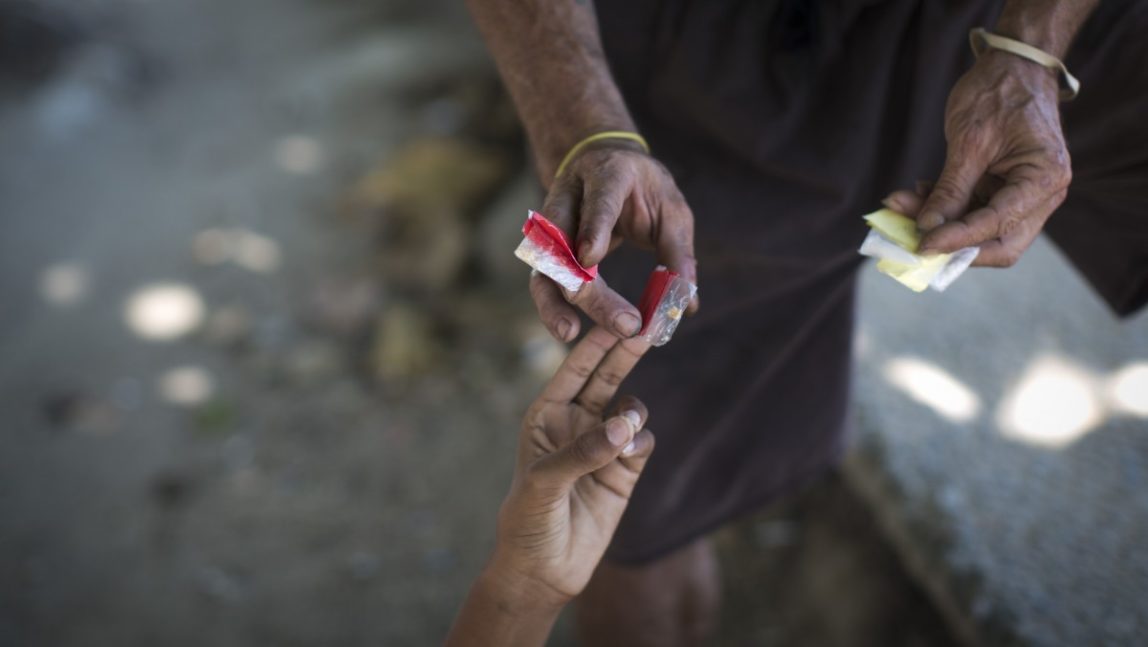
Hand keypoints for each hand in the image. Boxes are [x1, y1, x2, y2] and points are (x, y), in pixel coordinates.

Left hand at [488, 326, 654, 606]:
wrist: (544, 570)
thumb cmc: (527, 521)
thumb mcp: (542, 483)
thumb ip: (580, 453)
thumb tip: (622, 429)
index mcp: (546, 413)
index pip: (574, 369)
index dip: (596, 342)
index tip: (618, 319)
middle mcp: (576, 422)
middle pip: (607, 376)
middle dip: (626, 352)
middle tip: (649, 327)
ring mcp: (602, 444)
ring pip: (629, 407)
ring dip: (631, 412)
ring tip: (621, 436)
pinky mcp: (624, 470)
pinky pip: (642, 440)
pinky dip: (639, 441)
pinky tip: (627, 457)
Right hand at [533, 142, 697, 340]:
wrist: (603, 163)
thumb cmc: (643, 187)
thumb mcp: (670, 210)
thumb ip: (678, 252)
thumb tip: (687, 305)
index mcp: (607, 174)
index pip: (599, 200)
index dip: (593, 227)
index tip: (592, 258)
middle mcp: (569, 195)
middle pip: (567, 242)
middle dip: (590, 287)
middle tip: (623, 322)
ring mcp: (551, 220)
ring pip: (544, 264)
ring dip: (555, 301)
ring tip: (569, 333)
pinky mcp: (545, 246)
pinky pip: (543, 278)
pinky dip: (552, 306)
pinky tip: (565, 330)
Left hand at [887, 50, 1071, 266]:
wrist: (1011, 67)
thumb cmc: (999, 93)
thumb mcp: (970, 140)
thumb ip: (951, 189)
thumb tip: (928, 229)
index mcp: (1045, 179)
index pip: (999, 223)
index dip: (958, 239)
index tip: (922, 245)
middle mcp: (1042, 195)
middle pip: (999, 244)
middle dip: (954, 246)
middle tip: (914, 242)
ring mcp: (1023, 196)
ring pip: (981, 231)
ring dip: (941, 225)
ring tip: (902, 206)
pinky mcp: (1002, 192)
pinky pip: (973, 213)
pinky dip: (944, 209)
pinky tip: (918, 194)